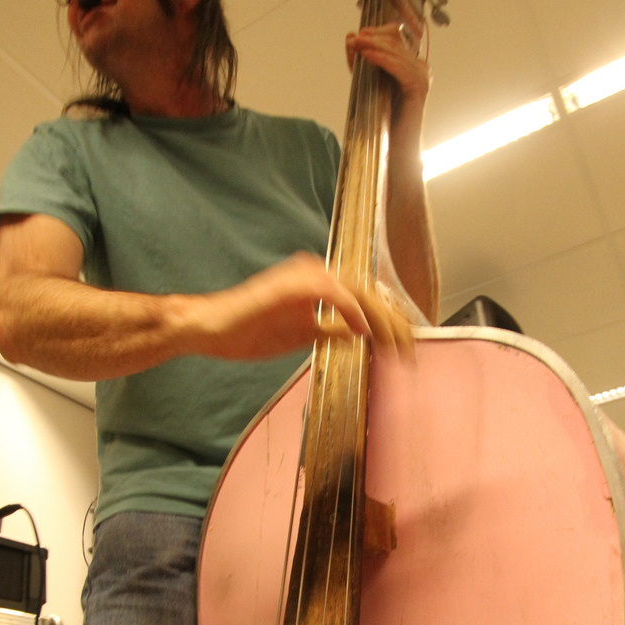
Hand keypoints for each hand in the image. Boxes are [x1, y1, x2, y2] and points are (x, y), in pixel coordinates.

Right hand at [196, 253, 414, 360]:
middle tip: (412, 350)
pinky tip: (363, 331)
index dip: (390, 322)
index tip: (406, 347)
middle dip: (394, 322)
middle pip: (369, 294)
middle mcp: (316, 273)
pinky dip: (350, 311)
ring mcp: (304, 276)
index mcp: (319, 284)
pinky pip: (332, 295)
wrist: (211, 328)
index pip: (365, 300)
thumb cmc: (249, 331)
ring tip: (397, 344)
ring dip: (381, 319)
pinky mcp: (292, 285)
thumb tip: (356, 333)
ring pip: (357, 292)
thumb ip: (329, 330)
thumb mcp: (301, 335)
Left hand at [346, 23, 430, 130]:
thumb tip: (351, 37)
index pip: (396, 36)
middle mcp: (419, 68)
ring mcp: (421, 77)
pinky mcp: (418, 88)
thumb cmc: (382, 119)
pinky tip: (367, 55)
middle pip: (396, 40)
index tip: (357, 36)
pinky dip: (382, 59)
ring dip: (374, 45)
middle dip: (372, 37)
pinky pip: (399, 67)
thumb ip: (360, 62)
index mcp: (410, 65)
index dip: (377, 32)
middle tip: (354, 39)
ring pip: (397, 51)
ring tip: (356, 44)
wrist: (393, 148)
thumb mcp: (367, 84)